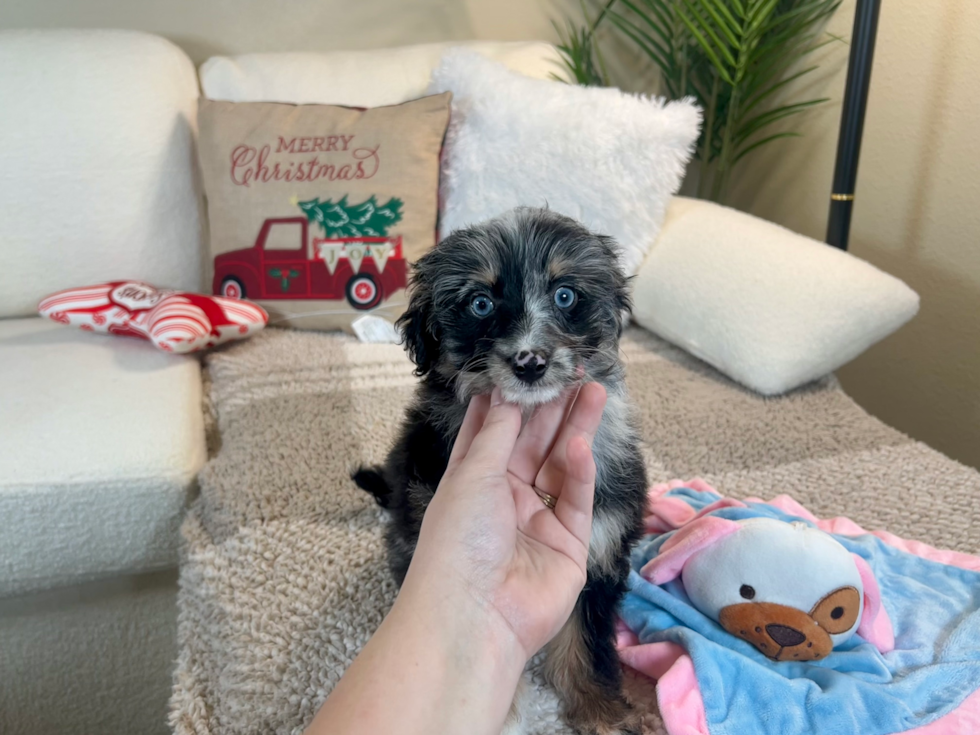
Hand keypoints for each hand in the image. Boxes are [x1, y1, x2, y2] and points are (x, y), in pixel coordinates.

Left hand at [401, 382, 607, 659]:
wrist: (474, 617)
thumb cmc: (458, 541)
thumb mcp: (471, 476)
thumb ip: (499, 433)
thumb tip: (508, 393)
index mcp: (473, 480)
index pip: (495, 431)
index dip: (514, 400)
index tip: (531, 367)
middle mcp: (506, 497)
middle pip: (534, 442)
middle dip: (553, 407)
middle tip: (576, 372)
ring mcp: (539, 521)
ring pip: (561, 465)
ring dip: (576, 429)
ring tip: (595, 390)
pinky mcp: (569, 544)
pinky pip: (576, 500)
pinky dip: (581, 471)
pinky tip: (583, 443)